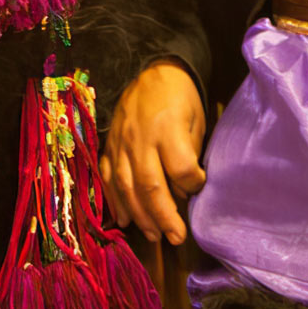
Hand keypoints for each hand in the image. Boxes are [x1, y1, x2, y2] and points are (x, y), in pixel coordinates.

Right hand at [101, 59, 204, 244]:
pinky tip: (125, 220)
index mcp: (168, 128)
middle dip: (164, 217)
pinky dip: (115, 202)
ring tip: (154, 235)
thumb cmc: (181, 97)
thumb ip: (189, 153)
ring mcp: (121, 144)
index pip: (181, 167)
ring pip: (126, 187)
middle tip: (176, 238)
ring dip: (140, 216)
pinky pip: (107, 178)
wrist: (152, 70)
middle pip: (151, 186)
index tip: (200, 187)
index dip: (193, 184)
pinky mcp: (109, 146)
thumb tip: (183, 190)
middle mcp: (141, 139)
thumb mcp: (196, 118)